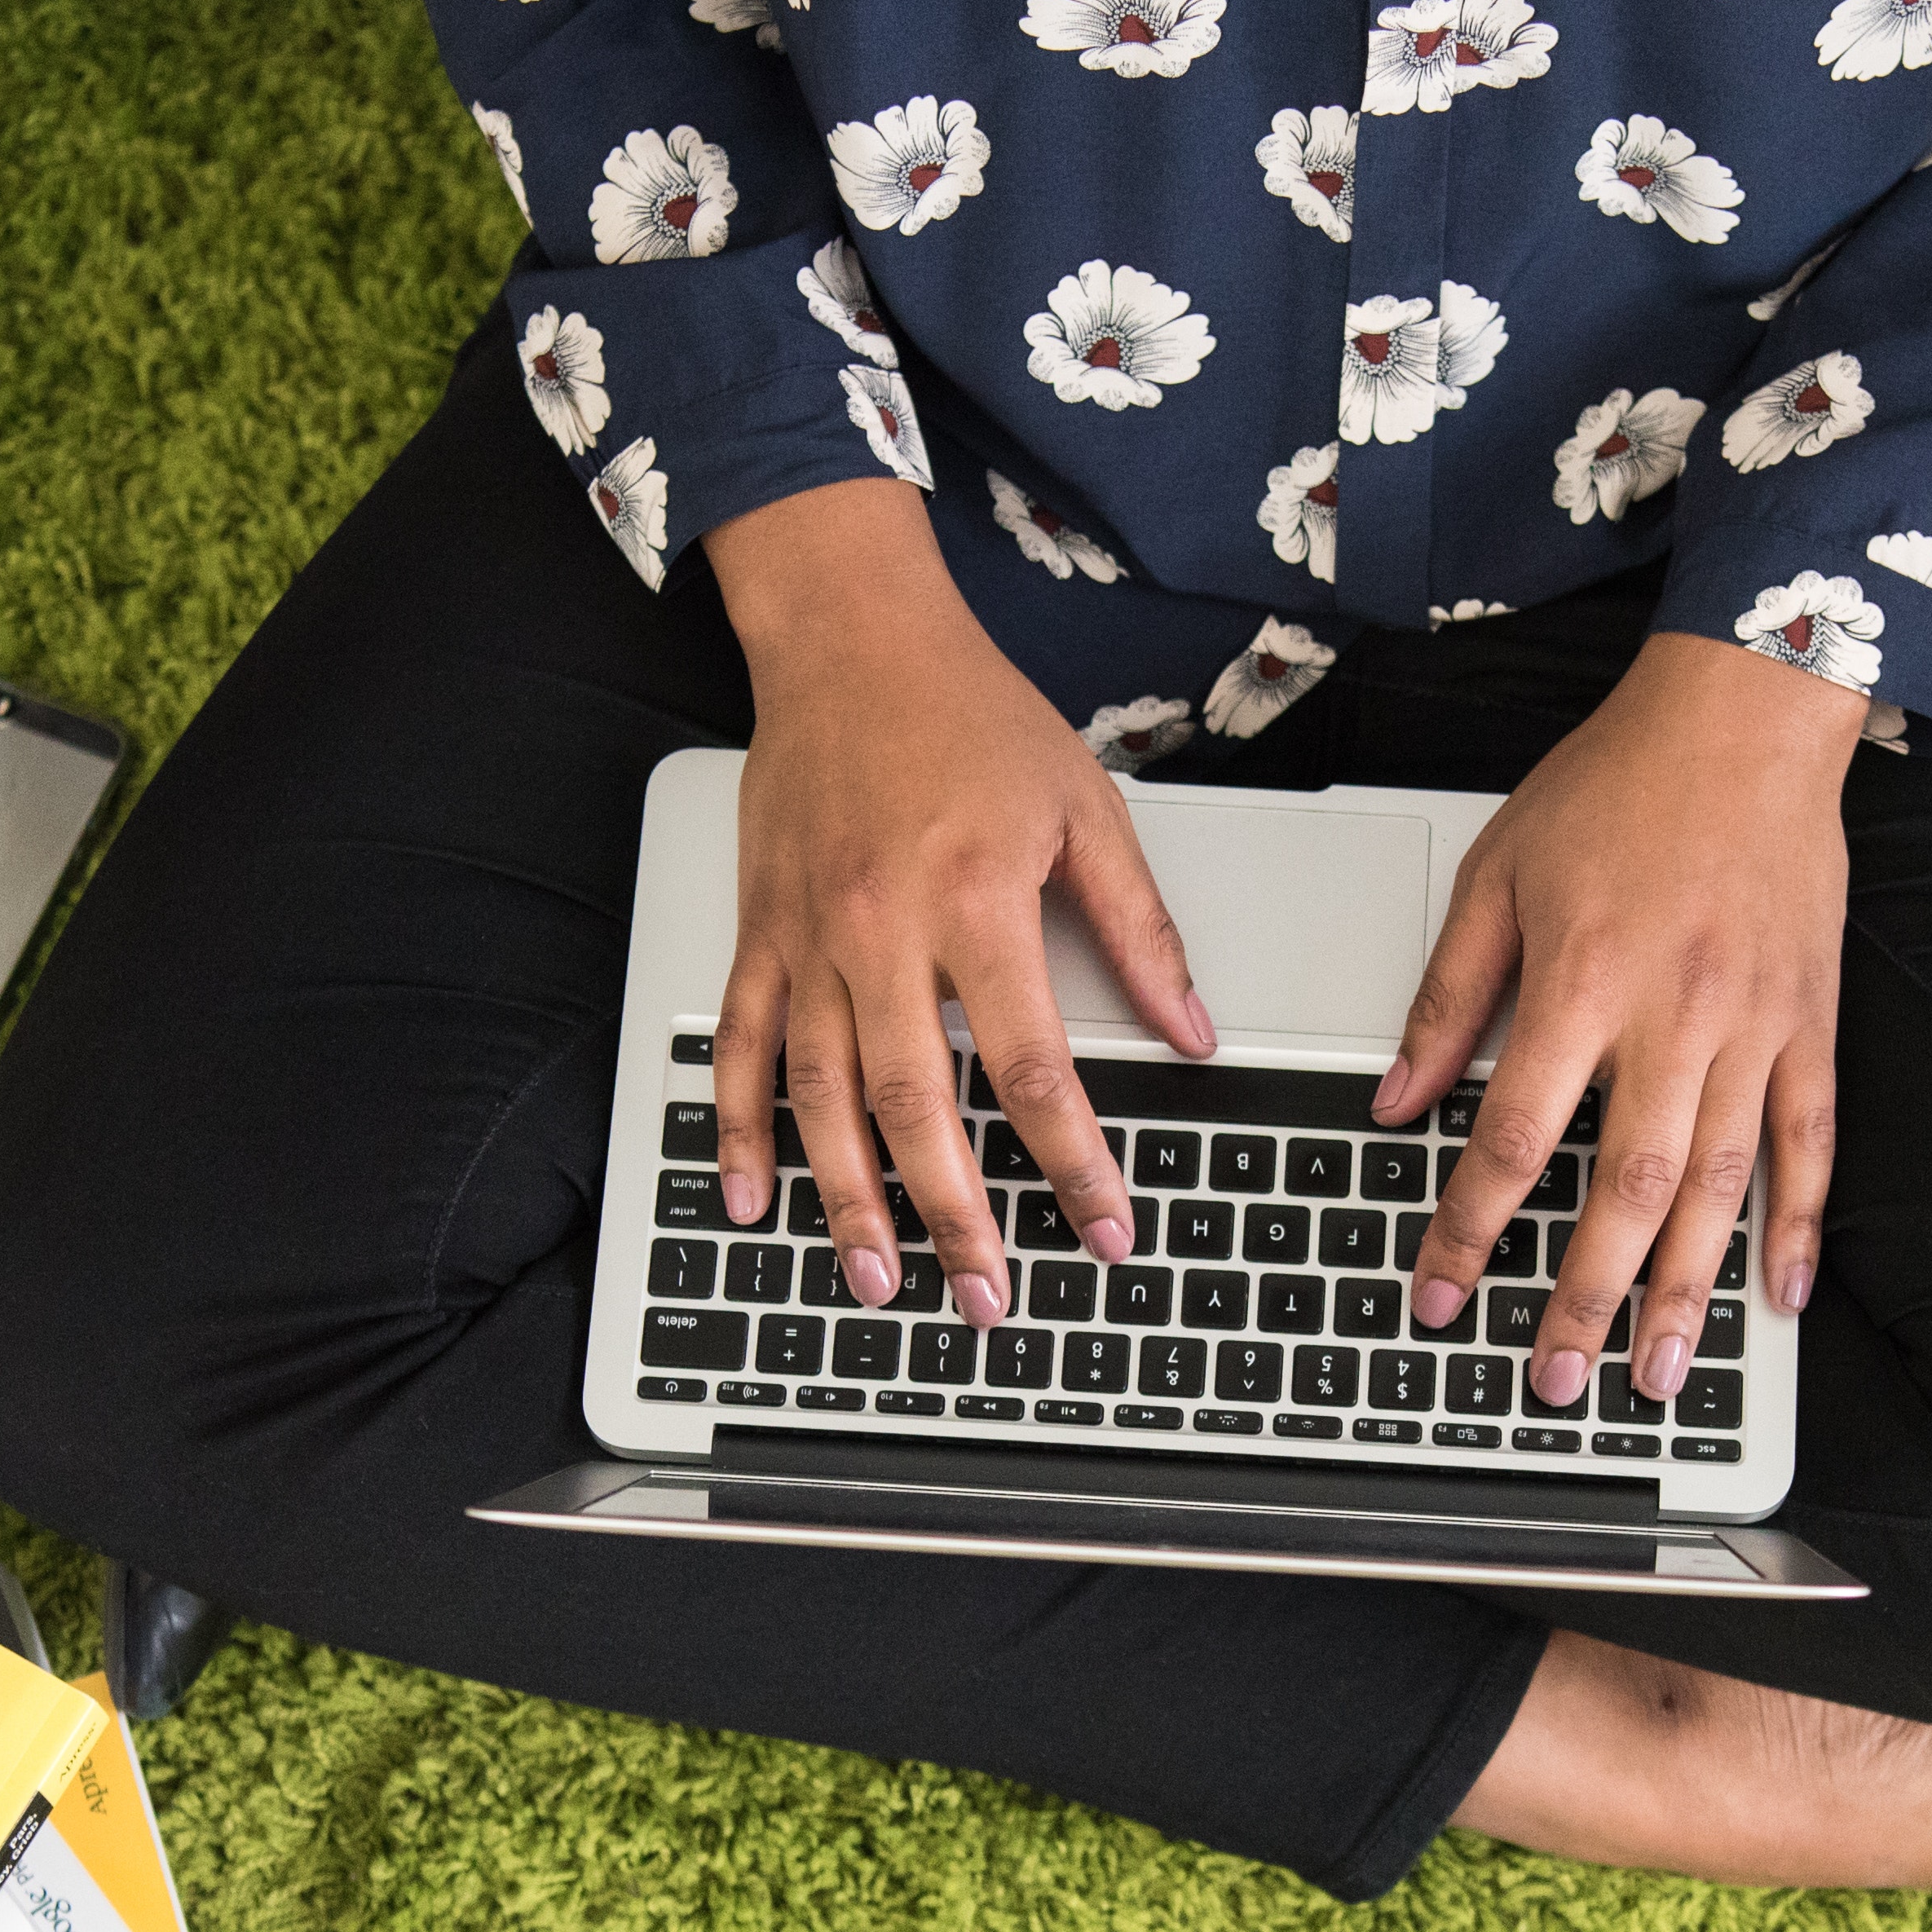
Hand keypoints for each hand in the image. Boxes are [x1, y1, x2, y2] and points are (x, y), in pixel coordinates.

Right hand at [703, 479, 1211, 1327]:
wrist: (849, 635)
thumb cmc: (970, 714)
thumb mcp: (1086, 808)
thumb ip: (1140, 930)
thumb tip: (1191, 1031)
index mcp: (976, 901)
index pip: (1032, 1066)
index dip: (1072, 1161)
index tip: (1102, 1228)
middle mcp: (882, 928)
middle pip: (917, 1105)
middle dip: (954, 1216)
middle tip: (985, 1296)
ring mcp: (809, 936)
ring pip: (821, 1096)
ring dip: (848, 1200)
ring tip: (877, 1280)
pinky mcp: (760, 931)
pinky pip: (741, 1047)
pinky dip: (740, 1129)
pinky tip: (751, 1201)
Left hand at [1378, 630, 1854, 1405]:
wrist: (1744, 716)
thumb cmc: (1618, 786)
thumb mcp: (1499, 875)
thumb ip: (1448, 998)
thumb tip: (1396, 1100)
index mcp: (1583, 981)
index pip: (1515, 1137)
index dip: (1469, 1229)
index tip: (1438, 1295)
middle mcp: (1674, 1016)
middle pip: (1625, 1187)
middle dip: (1586, 1297)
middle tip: (1555, 1380)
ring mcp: (1754, 1025)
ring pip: (1720, 1183)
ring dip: (1689, 1289)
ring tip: (1662, 1375)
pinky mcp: (1810, 1020)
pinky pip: (1812, 1138)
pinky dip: (1800, 1221)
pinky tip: (1783, 1292)